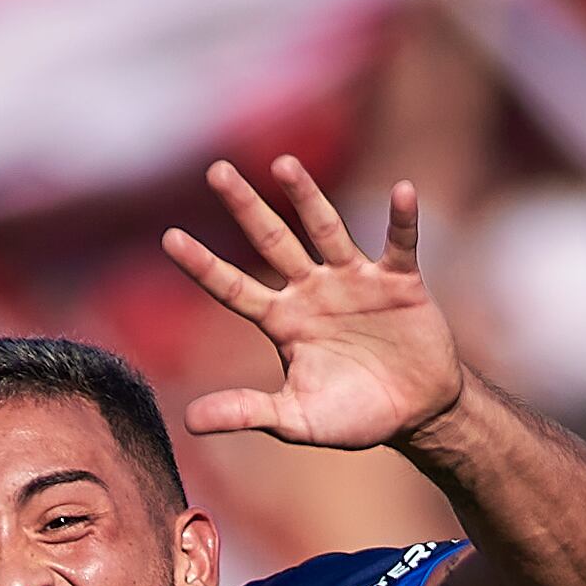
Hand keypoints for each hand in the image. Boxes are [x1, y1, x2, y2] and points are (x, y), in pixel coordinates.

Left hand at [164, 156, 465, 454]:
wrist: (416, 414)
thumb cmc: (353, 417)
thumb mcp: (297, 420)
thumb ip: (247, 412)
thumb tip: (188, 421)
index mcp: (283, 321)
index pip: (233, 288)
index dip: (203, 265)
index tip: (169, 238)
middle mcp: (312, 291)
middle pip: (273, 241)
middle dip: (246, 207)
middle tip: (217, 171)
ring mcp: (354, 281)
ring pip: (327, 229)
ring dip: (306, 197)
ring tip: (283, 164)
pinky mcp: (399, 282)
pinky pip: (399, 244)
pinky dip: (402, 219)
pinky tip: (402, 190)